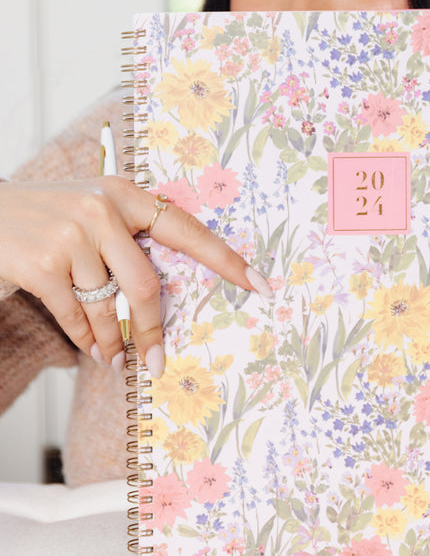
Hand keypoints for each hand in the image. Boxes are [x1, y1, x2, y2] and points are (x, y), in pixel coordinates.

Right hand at [0, 178, 271, 376]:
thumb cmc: (47, 215)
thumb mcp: (92, 207)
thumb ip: (130, 234)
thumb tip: (169, 290)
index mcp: (125, 193)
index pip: (186, 229)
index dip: (225, 260)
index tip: (259, 284)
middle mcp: (103, 209)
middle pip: (146, 284)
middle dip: (153, 330)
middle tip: (158, 362)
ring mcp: (71, 236)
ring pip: (108, 306)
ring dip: (114, 341)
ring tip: (116, 357)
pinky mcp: (43, 264)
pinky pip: (77, 317)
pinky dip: (87, 341)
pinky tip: (95, 351)